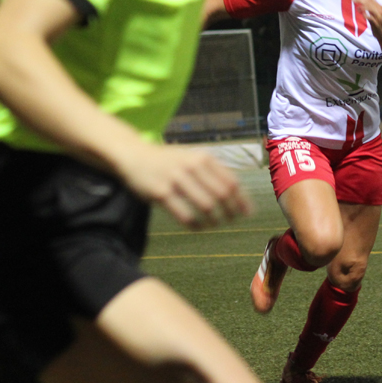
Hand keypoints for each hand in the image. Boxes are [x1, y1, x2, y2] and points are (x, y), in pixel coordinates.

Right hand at [117, 144, 251, 229]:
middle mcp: (192, 166)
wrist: (133, 155)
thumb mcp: (192, 156)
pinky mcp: (160, 193)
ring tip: (214, 225)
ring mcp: (176, 179)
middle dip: (230, 212)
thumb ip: (213, 170)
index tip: (247, 214)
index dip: (242, 200)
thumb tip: (238, 193)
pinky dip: (195, 225)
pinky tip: (198, 227)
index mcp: (203, 157)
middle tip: (231, 222)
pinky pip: (185, 215)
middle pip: (222, 195)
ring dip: (214, 220)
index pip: (232, 182)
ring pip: (206, 206)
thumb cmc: (168, 160)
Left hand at [354, 0, 381, 37]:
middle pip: (369, 2)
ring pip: (371, 8)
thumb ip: (368, 8)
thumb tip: (360, 2)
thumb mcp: (373, 14)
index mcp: (378, 7)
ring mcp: (378, 17)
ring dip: (363, 6)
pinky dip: (366, 15)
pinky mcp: (377, 23)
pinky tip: (362, 14)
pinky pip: (371, 18)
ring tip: (357, 7)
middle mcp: (379, 10)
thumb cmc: (378, 24)